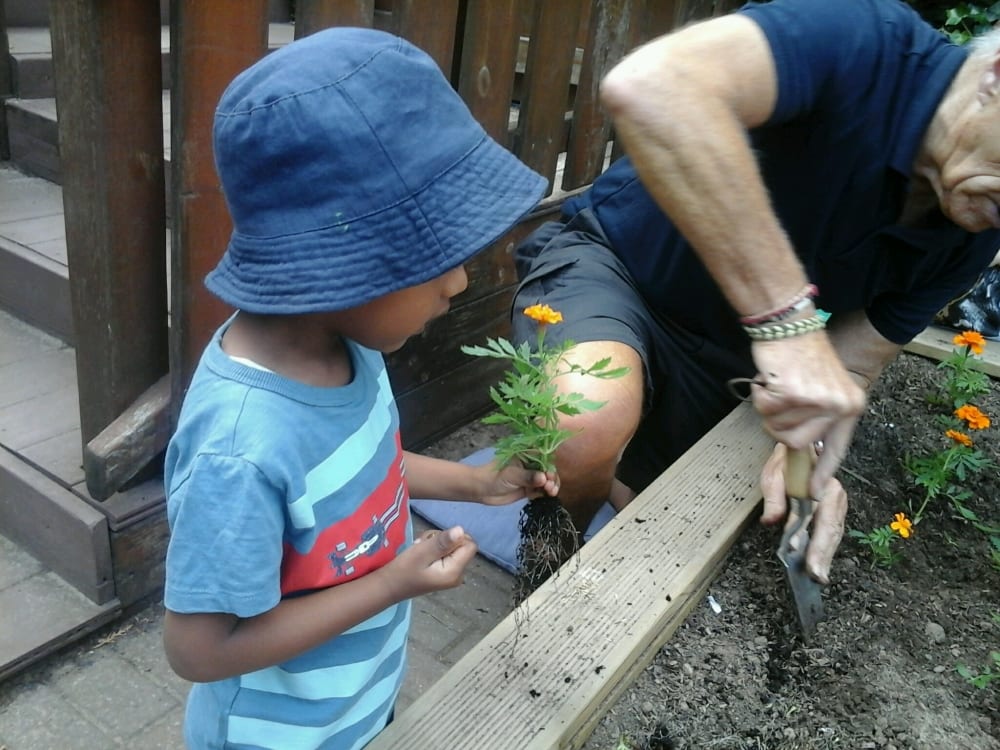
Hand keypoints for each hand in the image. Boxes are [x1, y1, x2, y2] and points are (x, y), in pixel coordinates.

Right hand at [381, 526, 477, 599]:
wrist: (388, 587)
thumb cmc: (403, 570)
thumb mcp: (421, 553)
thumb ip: (442, 542)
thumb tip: (461, 530)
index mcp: (455, 571)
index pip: (469, 544)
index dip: (454, 538)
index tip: (436, 542)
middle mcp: (458, 574)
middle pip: (461, 544)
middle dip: (443, 539)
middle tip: (425, 546)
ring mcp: (452, 573)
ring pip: (452, 546)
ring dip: (435, 542)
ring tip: (420, 550)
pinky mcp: (445, 571)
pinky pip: (445, 552)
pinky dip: (434, 549)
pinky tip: (421, 555)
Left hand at [476, 460, 559, 505]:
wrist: (482, 490)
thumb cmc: (494, 476)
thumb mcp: (512, 475)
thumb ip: (528, 476)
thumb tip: (544, 478)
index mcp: (526, 455)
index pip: (544, 457)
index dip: (549, 466)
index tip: (549, 476)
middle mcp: (531, 465)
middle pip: (548, 470)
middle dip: (552, 478)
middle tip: (550, 487)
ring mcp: (530, 477)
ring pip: (546, 481)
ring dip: (551, 487)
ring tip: (550, 493)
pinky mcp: (529, 489)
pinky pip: (541, 491)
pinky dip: (545, 493)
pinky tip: (545, 496)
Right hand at [750, 332, 864, 496]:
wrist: (790, 323)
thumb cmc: (802, 352)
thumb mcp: (824, 386)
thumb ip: (819, 415)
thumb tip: (804, 445)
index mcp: (850, 405)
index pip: (836, 447)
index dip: (822, 470)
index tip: (812, 491)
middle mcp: (838, 405)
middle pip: (798, 442)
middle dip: (781, 426)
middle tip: (779, 401)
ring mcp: (817, 401)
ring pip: (779, 429)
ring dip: (770, 409)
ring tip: (778, 385)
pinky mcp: (793, 394)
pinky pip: (765, 411)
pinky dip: (760, 396)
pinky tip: (769, 379)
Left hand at [760, 443, 846, 584]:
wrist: (804, 449)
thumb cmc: (789, 461)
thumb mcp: (775, 473)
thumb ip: (774, 497)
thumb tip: (770, 520)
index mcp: (822, 486)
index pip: (819, 518)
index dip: (814, 540)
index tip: (804, 557)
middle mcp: (835, 497)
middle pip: (831, 531)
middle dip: (823, 555)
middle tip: (816, 576)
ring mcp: (838, 505)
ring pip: (834, 535)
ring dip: (827, 557)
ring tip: (819, 576)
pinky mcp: (836, 511)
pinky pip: (833, 533)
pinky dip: (827, 550)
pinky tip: (821, 565)